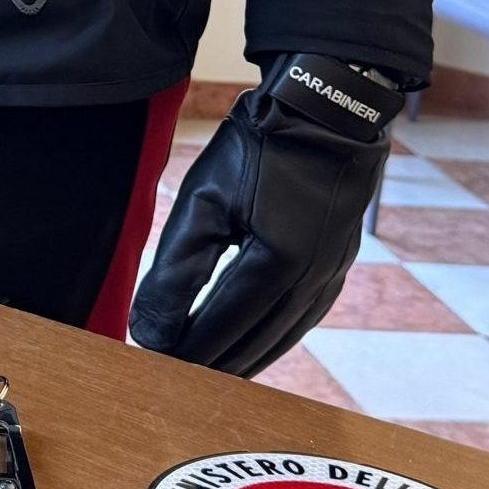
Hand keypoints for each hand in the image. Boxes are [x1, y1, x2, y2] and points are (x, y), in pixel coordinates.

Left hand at [130, 58, 394, 375]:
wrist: (327, 106)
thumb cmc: (259, 148)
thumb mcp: (202, 205)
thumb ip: (174, 274)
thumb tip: (149, 333)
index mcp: (277, 264)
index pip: (220, 329)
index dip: (184, 354)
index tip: (151, 368)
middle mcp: (313, 278)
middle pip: (253, 343)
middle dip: (210, 365)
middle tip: (170, 381)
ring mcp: (332, 273)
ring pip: (281, 338)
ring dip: (242, 359)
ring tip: (204, 373)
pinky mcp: (338, 264)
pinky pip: (302, 319)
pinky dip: (271, 338)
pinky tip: (249, 344)